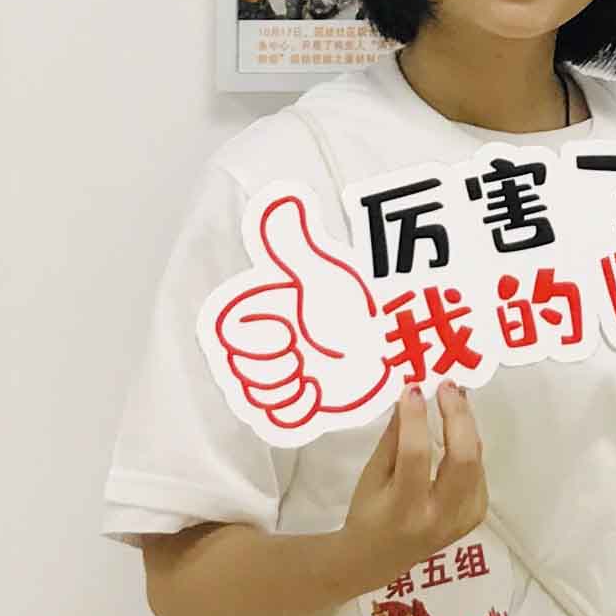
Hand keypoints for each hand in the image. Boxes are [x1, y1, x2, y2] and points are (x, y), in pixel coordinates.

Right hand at [201, 193, 393, 435]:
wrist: (385, 339)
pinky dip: (300, 407)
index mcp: (256, 315)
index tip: (288, 329)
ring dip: (290, 384)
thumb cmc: (349, 302)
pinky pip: (280, 417)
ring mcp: (280, 378)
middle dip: (277, 363)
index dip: (258, 339)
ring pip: (262, 396)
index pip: (230, 338)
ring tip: (314, 368)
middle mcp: (261, 349)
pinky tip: (318, 390)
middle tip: (305, 348)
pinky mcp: (299, 404)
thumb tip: (281, 197)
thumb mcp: (320, 270)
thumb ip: (293, 240)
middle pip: (245, 372)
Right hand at [340, 390, 484, 582]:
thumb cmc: (367, 514)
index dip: (416, 419)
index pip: (416, 456)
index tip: (413, 388)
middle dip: (458, 417)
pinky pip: (479, 476)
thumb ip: (393, 439)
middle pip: (464, 460)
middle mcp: (438, 518)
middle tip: (447, 387)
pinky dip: (470, 449)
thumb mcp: (372, 476)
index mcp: (404, 509)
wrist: (376, 561)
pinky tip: (458, 432)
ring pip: (477, 464)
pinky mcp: (472, 519)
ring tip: (454, 399)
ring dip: (467, 428)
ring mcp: (461, 521)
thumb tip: (410, 396)